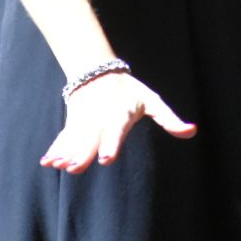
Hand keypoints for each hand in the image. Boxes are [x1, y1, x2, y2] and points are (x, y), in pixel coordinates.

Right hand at [39, 72, 196, 173]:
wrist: (99, 73)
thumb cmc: (131, 91)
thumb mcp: (152, 101)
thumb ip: (170, 119)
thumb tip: (193, 131)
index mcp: (120, 115)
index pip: (116, 131)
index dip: (111, 145)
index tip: (106, 159)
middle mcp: (100, 120)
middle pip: (91, 139)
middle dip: (82, 153)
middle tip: (75, 167)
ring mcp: (85, 122)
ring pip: (74, 139)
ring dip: (65, 152)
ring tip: (58, 165)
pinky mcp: (74, 124)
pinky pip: (64, 137)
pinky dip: (56, 148)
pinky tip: (47, 161)